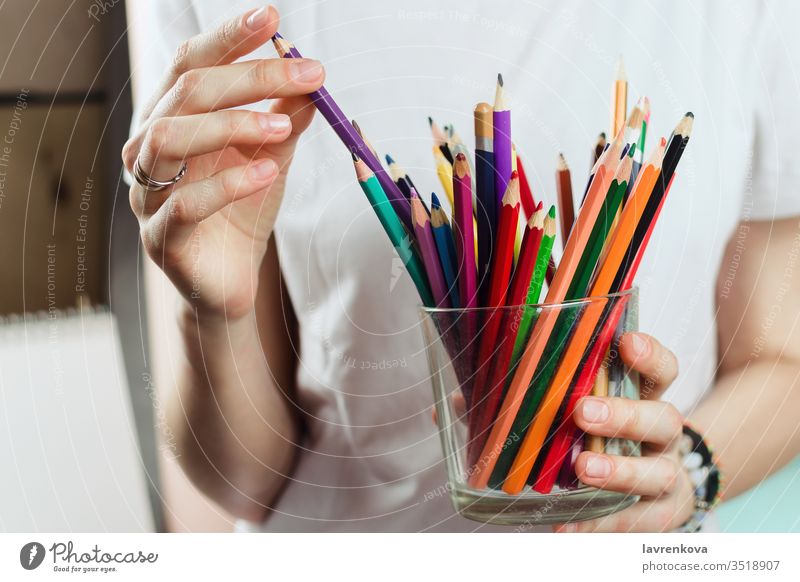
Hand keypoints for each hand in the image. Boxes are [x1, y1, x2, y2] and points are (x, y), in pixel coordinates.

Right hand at [123, 5, 323, 319]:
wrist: (229, 279)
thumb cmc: (243, 211)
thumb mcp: (271, 157)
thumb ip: (284, 120)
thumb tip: (310, 81)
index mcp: (173, 117)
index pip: (191, 62)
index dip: (229, 37)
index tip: (273, 17)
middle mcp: (149, 147)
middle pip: (187, 91)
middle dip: (250, 77)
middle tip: (307, 75)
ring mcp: (147, 192)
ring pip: (171, 137)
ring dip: (232, 124)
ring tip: (282, 128)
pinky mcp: (161, 237)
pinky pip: (185, 203)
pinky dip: (229, 183)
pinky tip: (266, 174)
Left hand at [554, 332, 694, 531]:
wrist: (661, 488)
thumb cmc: (610, 436)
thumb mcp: (589, 405)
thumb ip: (544, 394)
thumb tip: (474, 395)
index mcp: (648, 399)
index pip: (662, 371)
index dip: (649, 356)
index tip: (626, 343)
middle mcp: (664, 436)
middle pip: (663, 420)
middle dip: (625, 415)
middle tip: (583, 412)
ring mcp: (666, 477)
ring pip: (659, 474)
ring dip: (621, 471)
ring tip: (584, 469)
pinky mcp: (658, 516)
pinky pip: (634, 522)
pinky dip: (598, 525)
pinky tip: (564, 524)